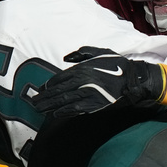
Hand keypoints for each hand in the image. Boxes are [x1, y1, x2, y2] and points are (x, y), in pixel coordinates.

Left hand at [31, 46, 165, 116]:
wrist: (133, 79)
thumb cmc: (117, 64)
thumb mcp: (99, 52)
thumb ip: (81, 54)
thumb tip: (66, 58)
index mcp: (81, 69)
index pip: (59, 79)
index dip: (48, 86)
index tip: (41, 90)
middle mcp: (81, 82)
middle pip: (57, 92)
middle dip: (44, 98)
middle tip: (33, 102)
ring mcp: (86, 94)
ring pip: (63, 101)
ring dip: (49, 106)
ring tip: (39, 110)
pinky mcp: (93, 105)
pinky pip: (74, 110)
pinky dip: (64, 112)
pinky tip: (55, 115)